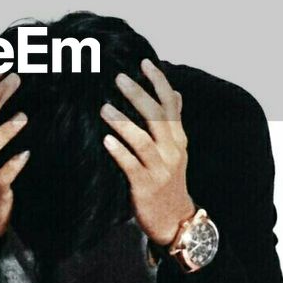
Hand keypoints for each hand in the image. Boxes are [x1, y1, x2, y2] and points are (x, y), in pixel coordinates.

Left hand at [101, 59, 196, 247]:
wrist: (175, 220)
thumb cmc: (170, 180)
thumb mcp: (177, 149)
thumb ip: (174, 121)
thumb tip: (176, 93)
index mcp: (178, 138)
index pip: (171, 104)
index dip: (159, 82)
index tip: (144, 62)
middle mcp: (172, 150)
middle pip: (156, 117)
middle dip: (138, 95)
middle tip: (119, 78)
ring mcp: (160, 168)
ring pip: (143, 140)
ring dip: (123, 122)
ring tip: (104, 108)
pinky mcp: (145, 185)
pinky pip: (131, 165)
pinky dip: (120, 152)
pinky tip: (106, 141)